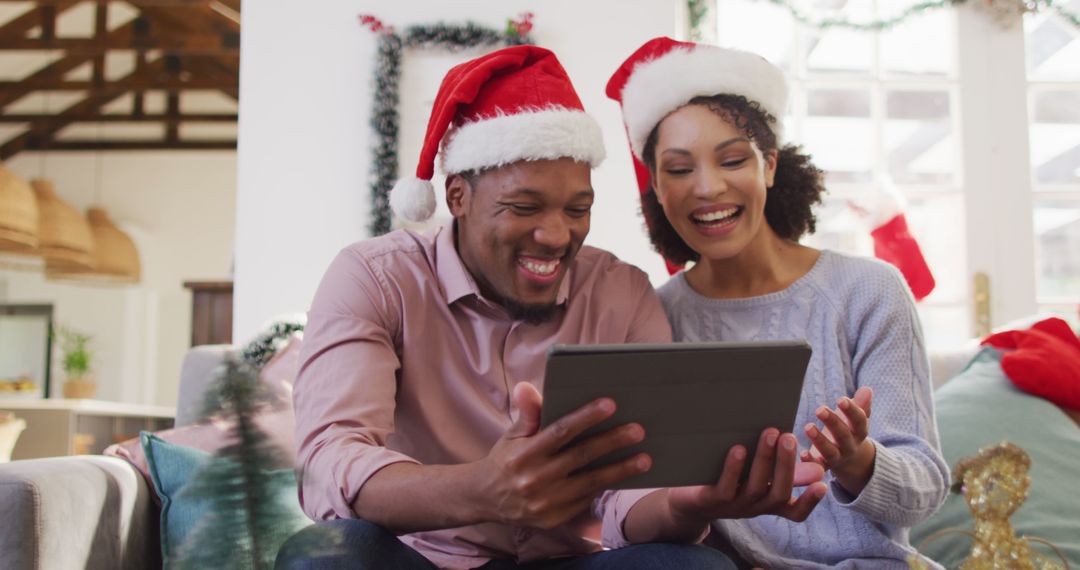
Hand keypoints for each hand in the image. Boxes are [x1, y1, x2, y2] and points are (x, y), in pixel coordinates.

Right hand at [475, 382, 650, 529]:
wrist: (486, 499)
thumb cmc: (506, 459)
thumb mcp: (511, 435)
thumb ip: (527, 414)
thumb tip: (526, 388)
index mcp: (525, 454)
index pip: (560, 431)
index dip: (586, 417)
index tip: (610, 404)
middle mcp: (535, 478)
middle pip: (581, 456)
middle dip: (612, 442)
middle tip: (638, 430)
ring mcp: (546, 502)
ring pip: (590, 481)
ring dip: (620, 470)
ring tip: (645, 458)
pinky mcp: (554, 518)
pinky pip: (586, 499)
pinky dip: (606, 486)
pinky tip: (625, 475)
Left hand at [663, 428, 827, 528]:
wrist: (685, 502)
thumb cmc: (727, 482)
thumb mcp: (757, 479)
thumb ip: (784, 473)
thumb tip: (817, 468)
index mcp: (768, 503)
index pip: (795, 511)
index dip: (810, 501)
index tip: (822, 483)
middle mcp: (754, 507)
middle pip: (778, 493)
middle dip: (786, 464)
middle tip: (789, 437)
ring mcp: (733, 506)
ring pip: (755, 488)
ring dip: (764, 459)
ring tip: (770, 433)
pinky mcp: (711, 501)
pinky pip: (725, 487)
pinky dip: (734, 468)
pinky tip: (739, 448)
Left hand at [801, 387, 875, 494]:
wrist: (851, 461)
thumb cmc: (849, 430)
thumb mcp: (856, 419)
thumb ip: (861, 405)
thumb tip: (867, 389)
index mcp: (859, 433)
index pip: (859, 421)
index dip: (851, 410)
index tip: (842, 399)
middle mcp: (850, 446)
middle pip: (843, 435)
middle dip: (832, 422)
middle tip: (819, 409)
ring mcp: (838, 458)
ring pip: (830, 452)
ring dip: (819, 440)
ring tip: (808, 427)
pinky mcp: (824, 467)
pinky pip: (818, 466)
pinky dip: (810, 461)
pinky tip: (802, 453)